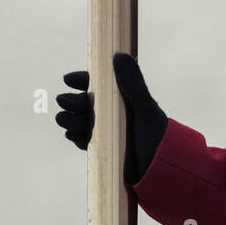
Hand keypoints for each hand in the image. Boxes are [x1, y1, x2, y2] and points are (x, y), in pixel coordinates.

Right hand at [53, 53, 167, 184]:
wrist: (160, 168)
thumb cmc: (157, 135)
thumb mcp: (145, 109)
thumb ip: (133, 85)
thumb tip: (118, 56)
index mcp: (121, 97)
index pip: (96, 83)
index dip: (80, 79)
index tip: (69, 79)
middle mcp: (111, 111)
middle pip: (83, 101)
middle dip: (71, 100)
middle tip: (65, 102)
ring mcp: (104, 129)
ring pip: (78, 120)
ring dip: (69, 118)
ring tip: (65, 119)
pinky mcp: (100, 146)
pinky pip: (81, 139)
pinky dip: (75, 136)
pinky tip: (72, 135)